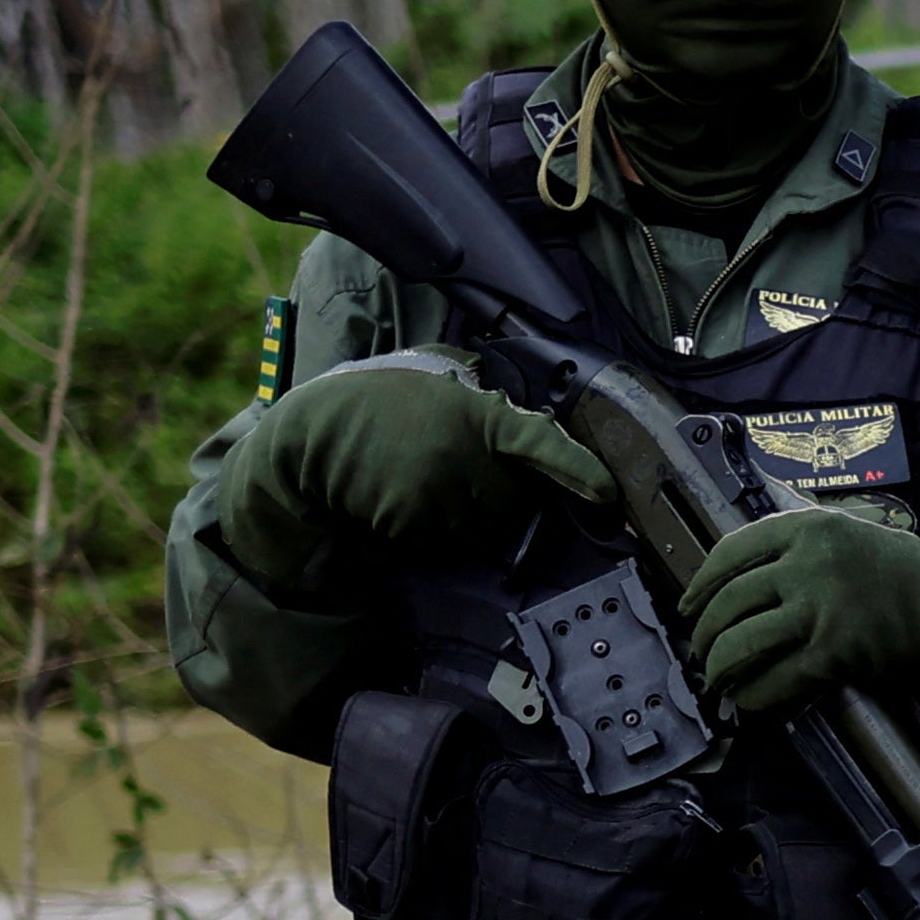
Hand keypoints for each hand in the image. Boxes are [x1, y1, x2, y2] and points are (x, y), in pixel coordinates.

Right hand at [220, 360, 604, 593]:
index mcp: (476, 413)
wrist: (311, 434)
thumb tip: (527, 421)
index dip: (578, 469)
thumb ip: (482, 398)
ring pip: (478, 528)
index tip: (608, 493)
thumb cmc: (379, 401)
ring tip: (418, 478)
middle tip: (451, 469)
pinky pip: (440, 540)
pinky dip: (427, 529)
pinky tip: (398, 496)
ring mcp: (436, 491)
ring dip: (460, 515)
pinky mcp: (409, 520)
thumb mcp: (435, 379)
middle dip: (494, 495)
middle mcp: (463, 454)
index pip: (540, 442)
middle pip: (511, 501)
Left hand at [680, 502, 919, 722]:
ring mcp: (820, 608)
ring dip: (721, 668)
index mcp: (805, 528)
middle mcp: (806, 562)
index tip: (690, 606)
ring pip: (742, 643)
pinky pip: (776, 679)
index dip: (700, 585)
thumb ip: (796, 547)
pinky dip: (756, 697)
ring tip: (719, 682)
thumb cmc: (901, 575)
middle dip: (706, 635)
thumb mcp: (846, 536)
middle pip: (729, 601)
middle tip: (702, 653)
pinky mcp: (834, 652)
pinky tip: (751, 703)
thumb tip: (737, 578)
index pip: (730, 553)